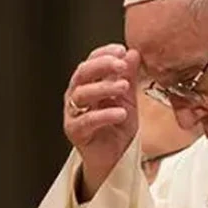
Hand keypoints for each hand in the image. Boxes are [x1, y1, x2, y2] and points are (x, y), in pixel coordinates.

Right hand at [63, 44, 139, 200]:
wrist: (116, 158)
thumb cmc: (118, 128)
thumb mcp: (128, 99)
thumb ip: (129, 77)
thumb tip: (133, 53)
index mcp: (88, 83)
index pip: (91, 61)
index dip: (104, 53)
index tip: (121, 50)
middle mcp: (77, 95)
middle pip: (82, 73)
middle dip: (101, 65)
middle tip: (121, 65)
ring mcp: (73, 113)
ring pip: (82, 94)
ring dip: (104, 87)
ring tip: (124, 87)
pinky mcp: (75, 131)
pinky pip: (87, 120)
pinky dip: (104, 115)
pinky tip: (120, 113)